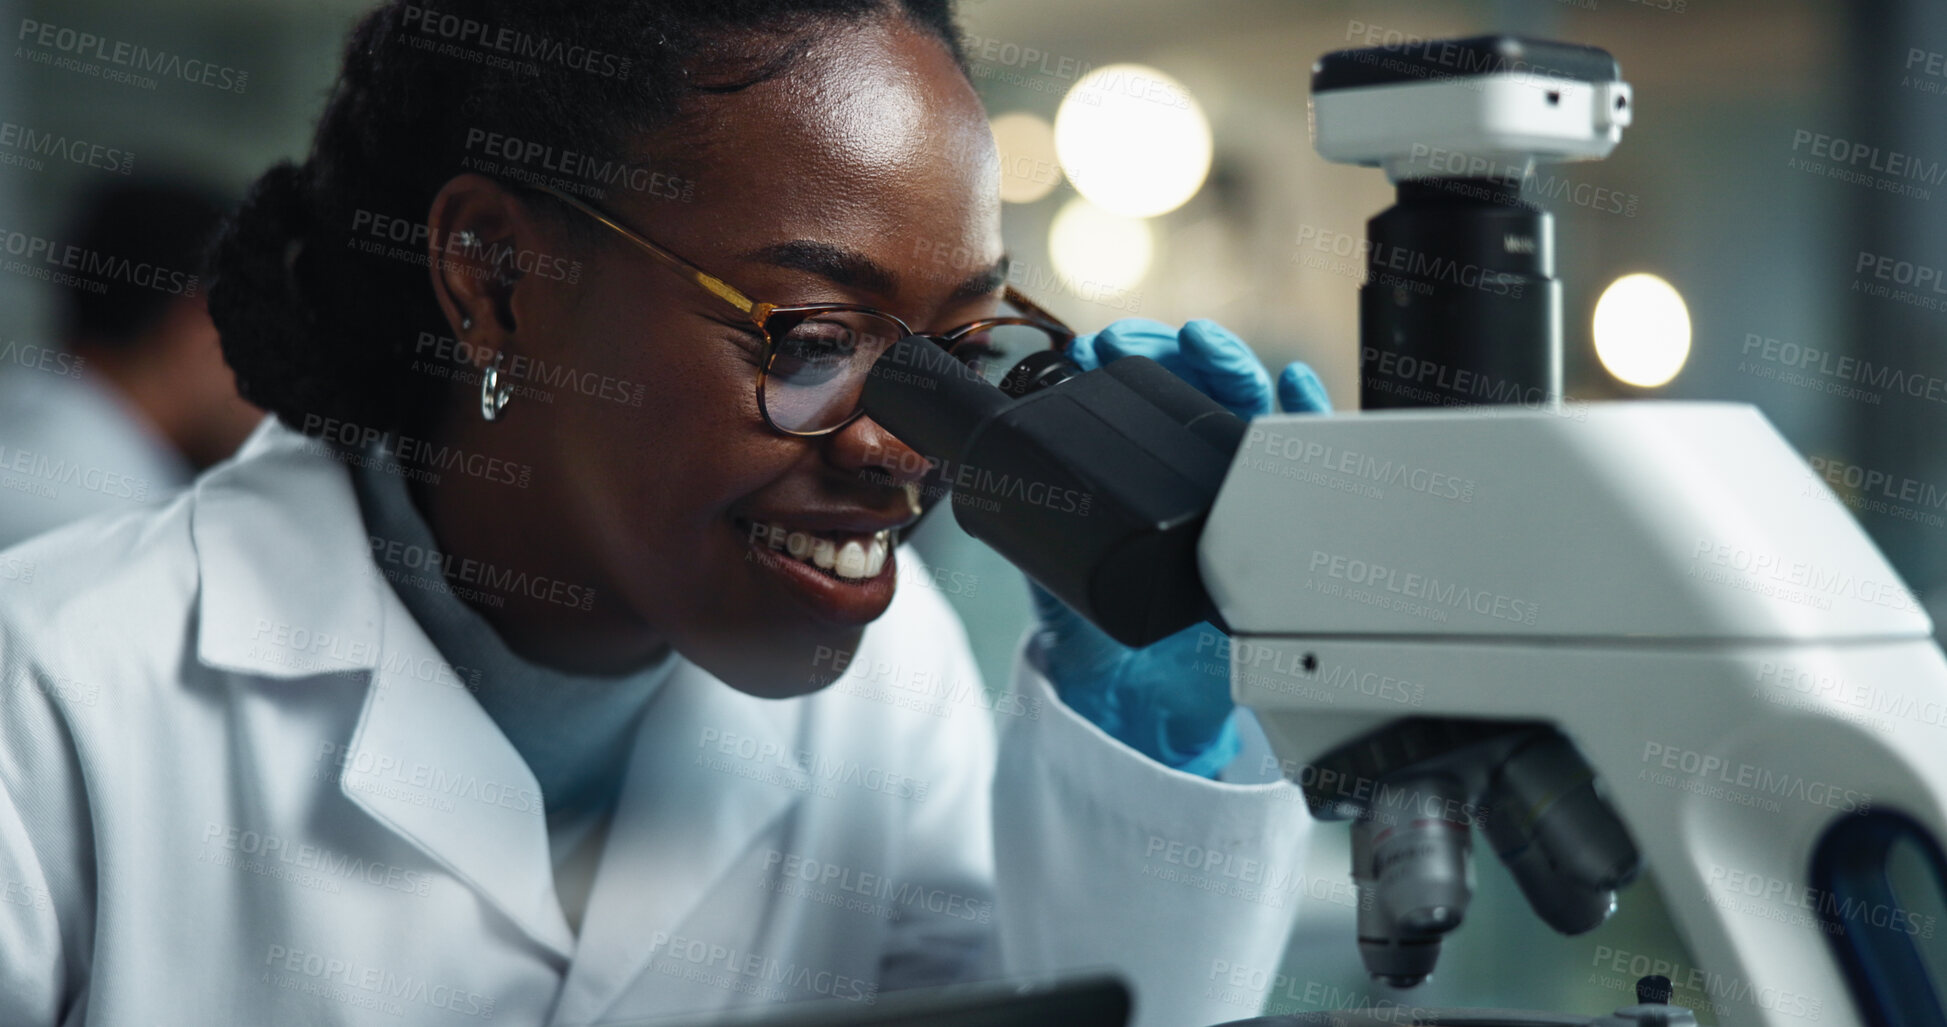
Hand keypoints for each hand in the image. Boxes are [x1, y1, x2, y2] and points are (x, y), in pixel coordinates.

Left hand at [1033, 318, 1329, 775]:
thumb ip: (1032, 527)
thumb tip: (988, 479)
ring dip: (1227, 362)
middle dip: (1164, 350)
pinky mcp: (1284, 528)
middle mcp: (1197, 477)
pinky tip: (1293, 382)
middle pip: (1196, 388)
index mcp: (1145, 477)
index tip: (1090, 351)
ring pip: (1248, 410)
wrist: (1143, 707)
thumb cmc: (1106, 640)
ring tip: (1197, 341)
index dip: (1121, 364)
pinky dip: (1310, 417)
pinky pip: (1309, 467)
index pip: (1142, 398)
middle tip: (1125, 343)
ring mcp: (1243, 495)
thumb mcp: (1055, 570)